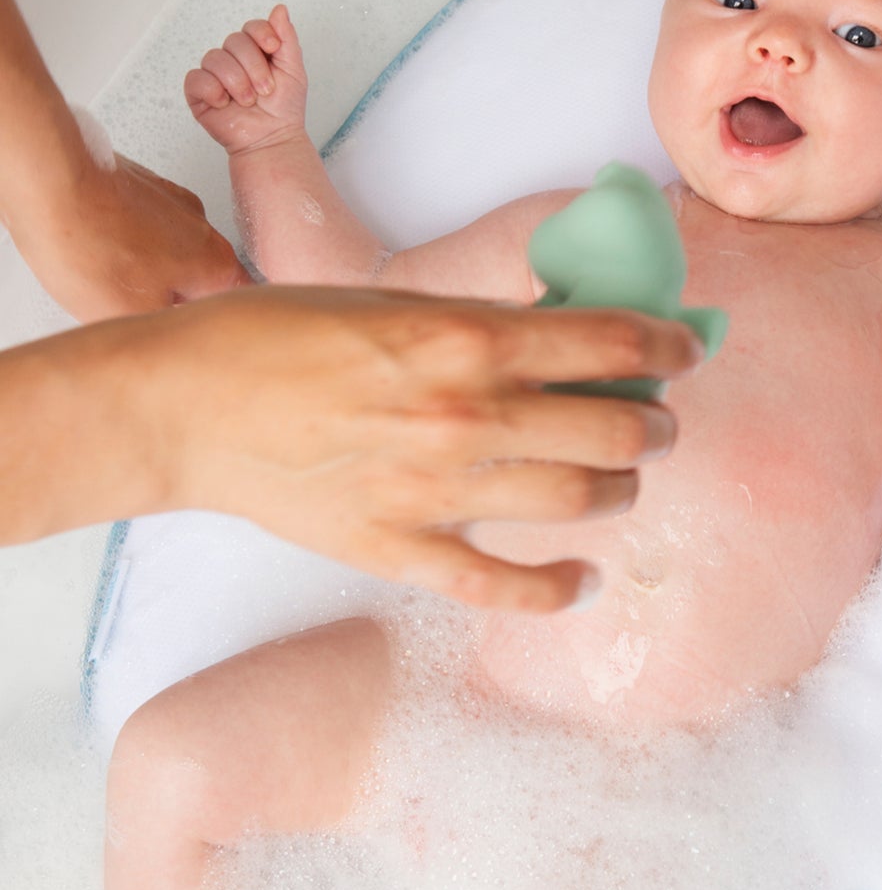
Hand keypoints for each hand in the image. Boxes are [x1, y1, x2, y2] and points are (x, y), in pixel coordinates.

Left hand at [9, 146, 251, 322]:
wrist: (49, 181)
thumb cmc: (89, 244)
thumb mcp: (135, 323)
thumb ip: (171, 338)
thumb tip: (173, 343)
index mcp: (220, 266)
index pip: (227, 312)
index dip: (198, 330)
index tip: (175, 337)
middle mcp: (205, 229)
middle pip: (197, 282)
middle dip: (167, 299)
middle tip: (131, 313)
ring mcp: (173, 201)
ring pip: (166, 252)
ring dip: (142, 269)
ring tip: (103, 277)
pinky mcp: (138, 184)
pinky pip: (138, 224)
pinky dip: (121, 240)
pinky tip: (92, 250)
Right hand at [122, 286, 703, 610]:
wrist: (187, 405)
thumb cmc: (280, 337)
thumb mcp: (395, 300)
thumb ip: (484, 321)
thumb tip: (564, 335)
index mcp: (467, 339)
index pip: (612, 342)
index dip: (670, 347)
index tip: (686, 352)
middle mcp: (467, 415)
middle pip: (614, 429)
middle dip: (655, 425)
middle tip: (656, 422)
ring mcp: (437, 491)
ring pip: (578, 502)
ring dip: (621, 491)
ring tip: (621, 481)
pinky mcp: (400, 549)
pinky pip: (501, 586)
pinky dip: (557, 590)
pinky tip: (585, 580)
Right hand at [183, 4, 306, 154]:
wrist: (273, 139)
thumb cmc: (284, 108)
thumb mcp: (293, 70)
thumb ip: (287, 39)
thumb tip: (280, 8)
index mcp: (255, 51)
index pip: (251, 27)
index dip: (261, 34)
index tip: (273, 49)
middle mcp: (233, 59)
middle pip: (234, 41)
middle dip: (254, 67)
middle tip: (265, 90)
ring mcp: (214, 75)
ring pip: (215, 58)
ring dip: (237, 82)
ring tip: (248, 101)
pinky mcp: (199, 92)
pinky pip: (197, 78)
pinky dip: (213, 90)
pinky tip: (225, 103)